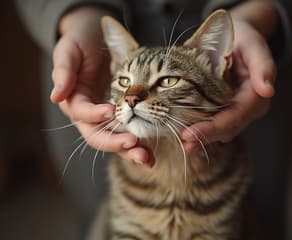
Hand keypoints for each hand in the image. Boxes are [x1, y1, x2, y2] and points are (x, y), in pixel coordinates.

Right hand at [51, 8, 153, 165]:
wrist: (96, 40)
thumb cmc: (80, 43)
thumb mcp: (69, 51)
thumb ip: (63, 71)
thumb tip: (55, 96)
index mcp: (74, 100)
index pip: (82, 113)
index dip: (94, 114)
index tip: (112, 111)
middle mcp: (89, 114)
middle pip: (98, 136)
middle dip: (115, 142)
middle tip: (133, 144)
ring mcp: (106, 118)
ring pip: (115, 140)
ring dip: (129, 151)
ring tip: (146, 158)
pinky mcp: (121, 118)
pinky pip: (128, 134)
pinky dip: (138, 145)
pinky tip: (150, 153)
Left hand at [182, 19, 275, 149]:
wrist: (237, 38)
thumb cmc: (245, 40)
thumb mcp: (255, 46)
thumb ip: (263, 65)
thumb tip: (267, 90)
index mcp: (257, 94)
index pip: (235, 116)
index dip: (213, 127)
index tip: (190, 134)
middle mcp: (248, 107)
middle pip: (227, 128)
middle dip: (205, 137)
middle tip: (184, 144)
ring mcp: (237, 110)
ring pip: (221, 131)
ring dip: (203, 138)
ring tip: (183, 144)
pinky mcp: (226, 110)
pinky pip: (215, 125)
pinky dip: (202, 131)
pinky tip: (186, 136)